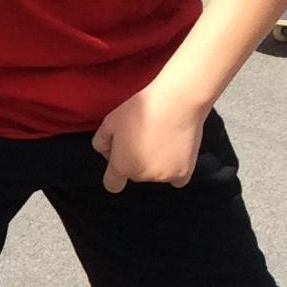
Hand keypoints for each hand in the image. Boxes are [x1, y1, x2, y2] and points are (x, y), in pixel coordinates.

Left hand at [92, 85, 208, 192]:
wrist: (176, 102)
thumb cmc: (144, 108)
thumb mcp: (110, 121)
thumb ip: (102, 141)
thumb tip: (104, 150)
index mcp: (122, 165)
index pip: (113, 184)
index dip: (115, 175)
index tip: (121, 163)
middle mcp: (142, 175)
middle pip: (136, 175)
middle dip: (137, 161)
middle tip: (144, 138)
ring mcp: (164, 175)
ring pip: (157, 175)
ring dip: (157, 163)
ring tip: (161, 139)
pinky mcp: (184, 172)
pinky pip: (177, 178)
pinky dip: (176, 168)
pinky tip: (175, 151)